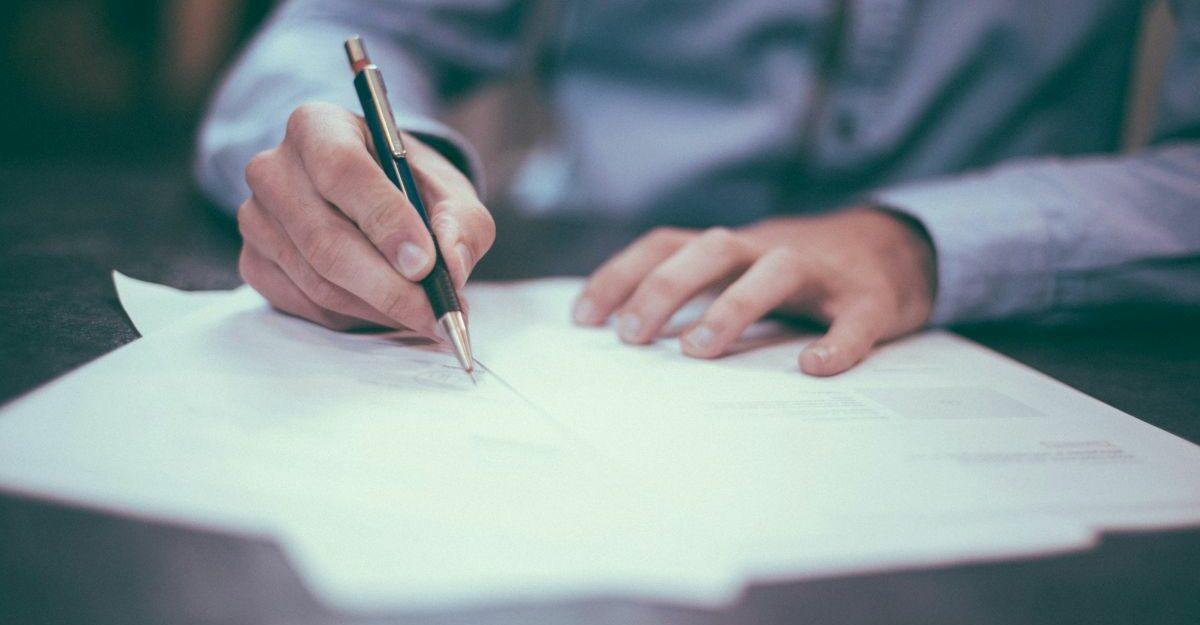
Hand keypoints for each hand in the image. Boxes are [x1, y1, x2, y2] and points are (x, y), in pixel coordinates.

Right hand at [236, 102, 494, 332]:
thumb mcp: (449, 191)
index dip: (385, 221)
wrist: (372, 198)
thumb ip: (461, 223)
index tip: (425, 264)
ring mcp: (256, 219)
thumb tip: (452, 266)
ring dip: (379, 308)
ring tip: (424, 315)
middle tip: (436, 313)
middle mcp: (274, 168)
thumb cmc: (409, 187)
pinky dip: (355, 318)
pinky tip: (387, 311)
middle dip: (389, 286)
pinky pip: (306, 305)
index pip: (342, 171)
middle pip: (325, 239)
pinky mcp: (254, 262)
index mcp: (317, 127)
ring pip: (318, 281)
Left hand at [572, 206, 936, 374]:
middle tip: (631, 337)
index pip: (666, 245)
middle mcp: (769, 249)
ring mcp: (821, 272)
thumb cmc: (797, 275)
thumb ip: (693, 293)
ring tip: (698, 350)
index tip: (583, 319)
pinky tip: (814, 367)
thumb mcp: (739, 272)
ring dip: (733, 306)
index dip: (621, 275)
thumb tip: (622, 336)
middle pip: (712, 249)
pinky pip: (854, 318)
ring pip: (776, 270)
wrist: (894, 249)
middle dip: (665, 288)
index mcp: (732, 248)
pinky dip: (837, 342)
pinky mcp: (870, 299)